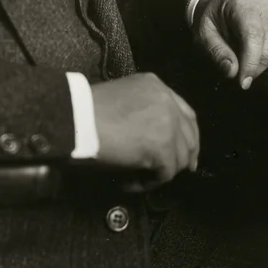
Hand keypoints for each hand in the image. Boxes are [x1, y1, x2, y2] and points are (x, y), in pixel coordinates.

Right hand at [91, 73, 199, 189]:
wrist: (78, 119)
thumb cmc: (87, 111)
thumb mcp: (122, 98)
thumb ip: (142, 110)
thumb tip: (152, 137)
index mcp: (155, 85)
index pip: (184, 112)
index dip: (187, 132)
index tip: (185, 148)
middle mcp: (166, 101)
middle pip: (189, 134)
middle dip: (186, 154)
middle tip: (180, 170)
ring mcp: (168, 123)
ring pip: (180, 157)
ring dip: (161, 171)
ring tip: (139, 178)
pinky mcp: (163, 147)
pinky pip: (165, 173)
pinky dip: (149, 182)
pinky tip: (130, 182)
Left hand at [194, 0, 267, 89]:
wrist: (228, 2)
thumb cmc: (216, 17)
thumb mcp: (205, 33)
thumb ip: (217, 52)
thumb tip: (232, 72)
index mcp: (242, 4)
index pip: (253, 37)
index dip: (250, 63)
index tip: (242, 81)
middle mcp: (266, 6)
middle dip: (254, 69)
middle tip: (241, 71)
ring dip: (264, 65)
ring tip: (249, 56)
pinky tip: (261, 52)